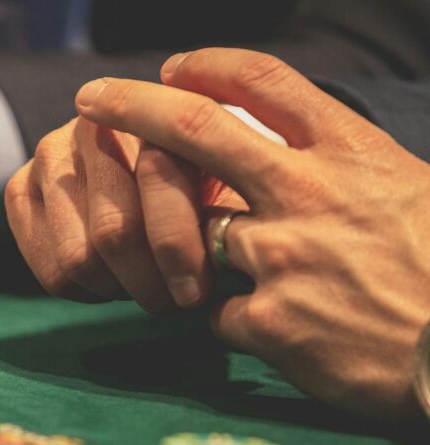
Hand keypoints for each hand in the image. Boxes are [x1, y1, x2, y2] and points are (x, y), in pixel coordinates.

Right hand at [5, 118, 215, 313]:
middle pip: (114, 231)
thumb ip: (233, 207)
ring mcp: (50, 153)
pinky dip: (85, 292)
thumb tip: (220, 255)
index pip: (159, 186)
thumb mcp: (237, 184)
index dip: (181, 250)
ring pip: (78, 257)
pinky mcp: (20, 188)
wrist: (151, 165)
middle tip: (174, 303)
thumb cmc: (210, 182)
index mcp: (153, 110)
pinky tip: (112, 280)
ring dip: (118, 289)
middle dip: (150, 282)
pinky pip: (49, 268)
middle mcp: (94, 124)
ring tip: (148, 289)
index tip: (200, 292)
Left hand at [76, 47, 429, 418]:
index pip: (265, 83)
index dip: (209, 68)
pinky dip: (232, 321)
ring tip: (265, 281)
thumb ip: (347, 170)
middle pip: (194, 131)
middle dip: (131, 107)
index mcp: (353, 153)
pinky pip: (215, 314)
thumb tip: (304, 153)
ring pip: (196, 236)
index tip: (173, 68)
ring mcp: (282, 257)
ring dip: (200, 253)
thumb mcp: (413, 190)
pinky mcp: (269, 323)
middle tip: (90, 98)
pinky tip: (280, 334)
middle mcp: (308, 193)